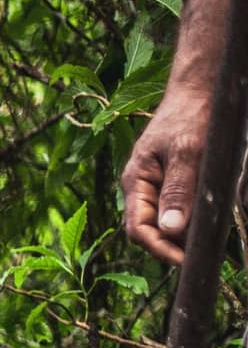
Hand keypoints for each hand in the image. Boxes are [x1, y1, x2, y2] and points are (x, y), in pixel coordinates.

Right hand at [123, 93, 212, 264]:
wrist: (202, 88)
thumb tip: (169, 230)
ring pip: (167, 220)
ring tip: (211, 234)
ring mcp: (157, 184)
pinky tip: (212, 216)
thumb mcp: (188, 152)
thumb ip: (178, 191)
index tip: (186, 260)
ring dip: (186, 231)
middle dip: (173, 244)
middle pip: (150, 229)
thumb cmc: (192, 115)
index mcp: (136, 181)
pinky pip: (179, 206)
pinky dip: (194, 216)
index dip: (159, 249)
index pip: (138, 229)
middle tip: (204, 251)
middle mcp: (142, 187)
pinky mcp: (175, 179)